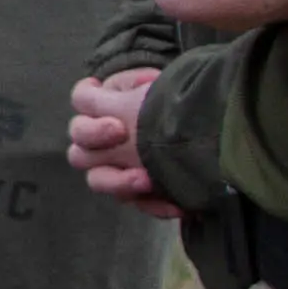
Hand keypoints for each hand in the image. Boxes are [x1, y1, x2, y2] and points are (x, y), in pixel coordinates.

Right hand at [68, 67, 176, 217]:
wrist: (209, 133)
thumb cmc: (178, 102)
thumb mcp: (162, 84)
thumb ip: (143, 83)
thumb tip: (145, 84)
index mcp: (104, 110)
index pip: (81, 99)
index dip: (88, 97)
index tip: (105, 92)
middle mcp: (101, 143)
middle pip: (78, 140)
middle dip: (95, 135)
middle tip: (121, 132)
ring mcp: (117, 170)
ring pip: (97, 179)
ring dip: (117, 180)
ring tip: (145, 180)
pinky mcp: (138, 194)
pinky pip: (138, 204)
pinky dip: (154, 204)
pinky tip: (177, 205)